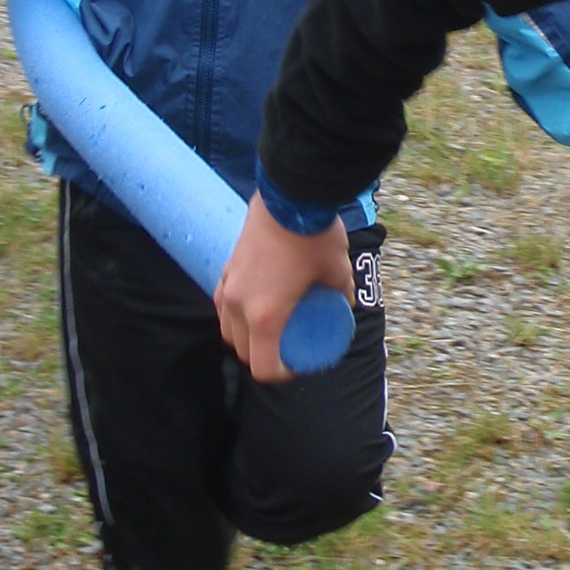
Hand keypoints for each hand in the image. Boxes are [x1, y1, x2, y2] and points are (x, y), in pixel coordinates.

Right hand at [215, 194, 353, 384]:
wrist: (290, 195)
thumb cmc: (315, 236)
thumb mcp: (339, 273)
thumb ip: (342, 294)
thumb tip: (346, 306)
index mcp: (264, 316)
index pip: (262, 367)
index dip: (280, 374)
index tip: (295, 366)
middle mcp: (238, 305)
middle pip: (241, 351)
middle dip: (262, 358)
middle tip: (285, 350)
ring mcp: (228, 286)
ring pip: (226, 328)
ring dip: (244, 338)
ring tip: (268, 330)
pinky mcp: (226, 268)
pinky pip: (223, 303)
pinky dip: (234, 314)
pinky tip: (253, 305)